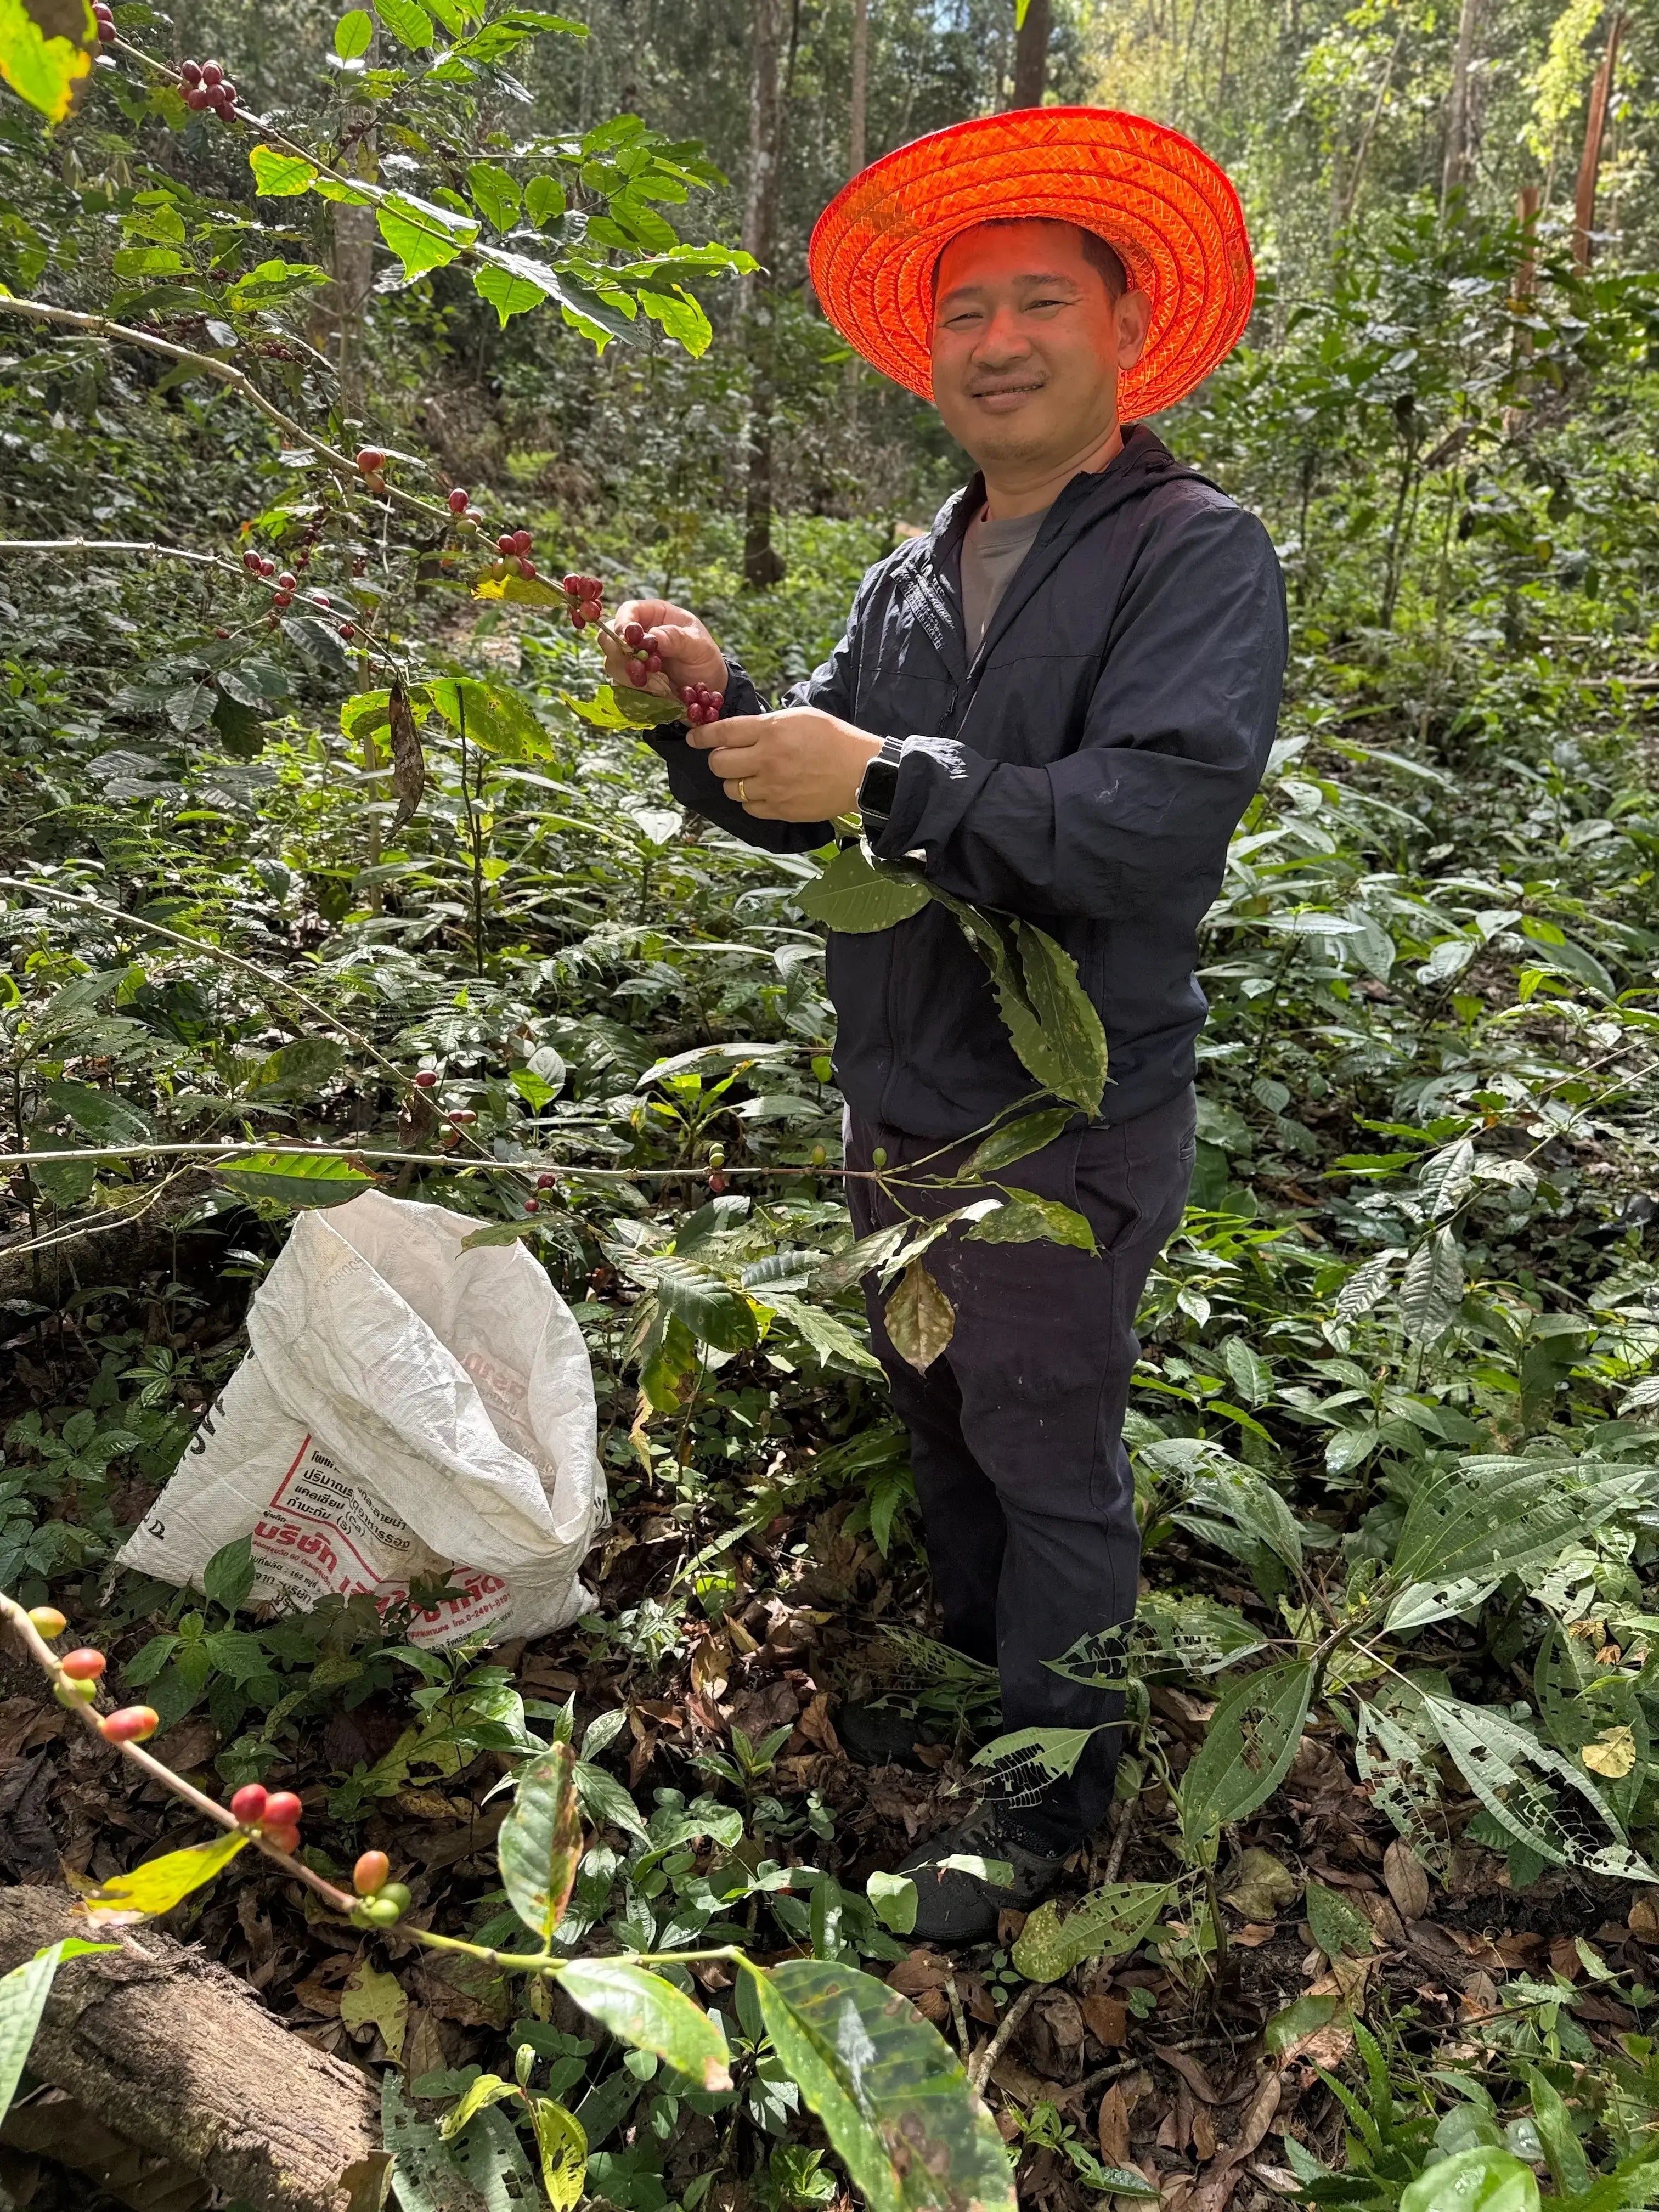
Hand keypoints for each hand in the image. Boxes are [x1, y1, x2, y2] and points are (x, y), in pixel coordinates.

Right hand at [601, 598, 726, 701]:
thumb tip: (654, 635)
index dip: (623, 623)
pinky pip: (620, 681)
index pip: (628, 610)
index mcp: (655, 615)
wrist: (708, 687)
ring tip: (655, 682)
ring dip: (629, 673)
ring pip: (612, 661)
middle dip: (621, 653)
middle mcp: (639, 634)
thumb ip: (678, 638)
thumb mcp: (699, 646)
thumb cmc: (705, 658)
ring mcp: (632, 656)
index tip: (630, 639)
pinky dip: (633, 687)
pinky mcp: (631, 677)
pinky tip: (654, 689)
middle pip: (610, 636)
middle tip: (641, 667)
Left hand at [688, 705, 882, 821]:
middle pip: (718, 764)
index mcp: (770, 731)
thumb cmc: (835, 739)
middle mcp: (766, 760)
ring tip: (750, 776)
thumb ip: (767, 724)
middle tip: (729, 757)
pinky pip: (749, 808)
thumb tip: (739, 732)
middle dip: (718, 759)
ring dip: (734, 782)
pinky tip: (764, 791)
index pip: (721, 733)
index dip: (702, 736)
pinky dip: (751, 800)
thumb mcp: (801, 717)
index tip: (693, 739)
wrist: (862, 773)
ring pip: (730, 788)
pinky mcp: (781, 810)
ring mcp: (772, 788)